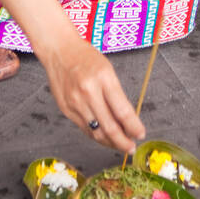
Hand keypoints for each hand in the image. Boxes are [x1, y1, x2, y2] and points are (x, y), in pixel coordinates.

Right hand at [42, 33, 145, 154]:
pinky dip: (96, 135)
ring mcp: (75, 103)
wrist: (59, 51)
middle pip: (109, 127)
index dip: (133, 127)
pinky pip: (84, 128)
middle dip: (123, 142)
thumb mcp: (108, 70)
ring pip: (96, 132)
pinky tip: (104, 137)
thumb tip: (127, 121)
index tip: (140, 134)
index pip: (122, 111)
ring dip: (110, 143)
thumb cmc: (86, 58)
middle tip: (131, 147)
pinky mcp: (66, 109)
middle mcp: (88, 92)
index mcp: (103, 79)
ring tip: (119, 145)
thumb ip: (116, 95)